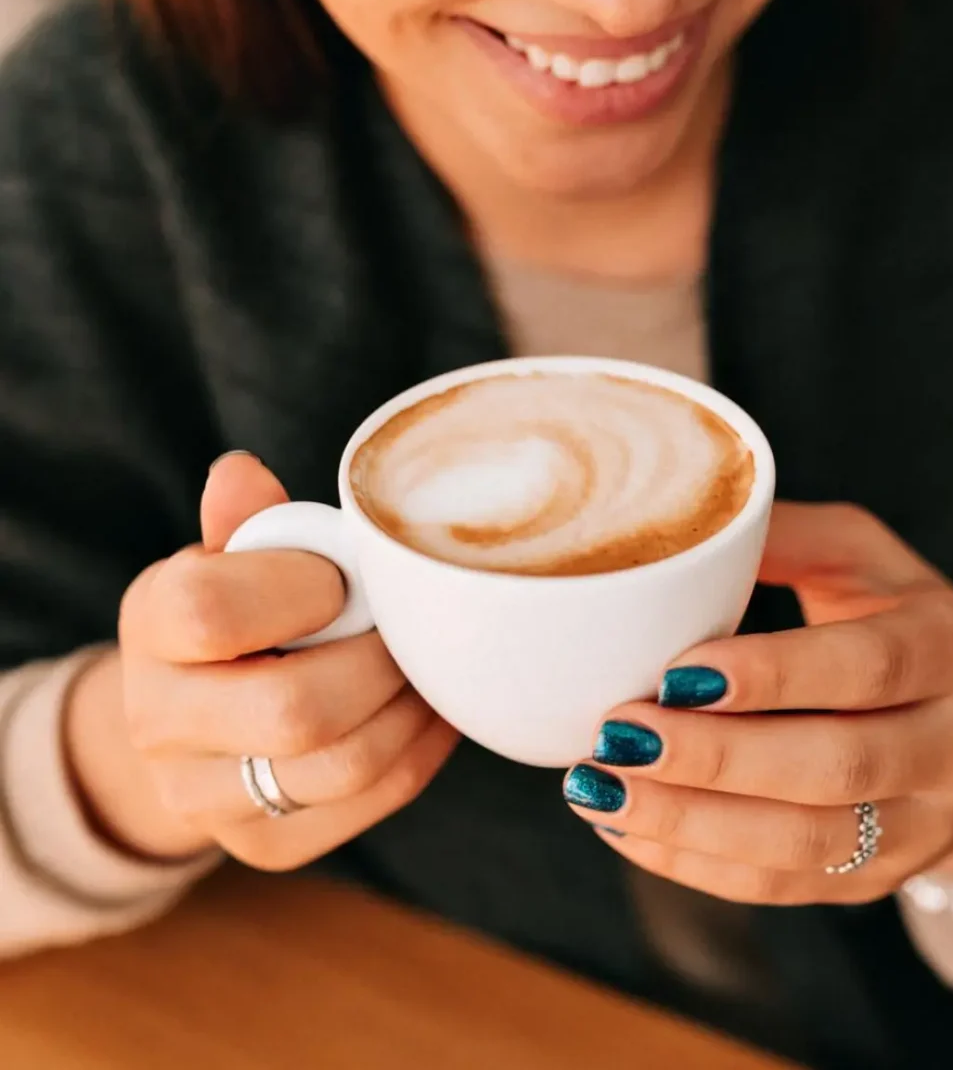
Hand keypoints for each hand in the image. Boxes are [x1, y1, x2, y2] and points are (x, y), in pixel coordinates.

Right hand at [67, 454, 458, 868]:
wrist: (198, 716)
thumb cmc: (237, 613)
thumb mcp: (230, 558)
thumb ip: (246, 522)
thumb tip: (241, 473)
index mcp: (151, 625)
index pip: (213, 610)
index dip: (303, 588)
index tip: (346, 579)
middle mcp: (158, 723)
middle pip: (294, 710)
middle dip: (380, 661)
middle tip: (412, 629)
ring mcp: (206, 799)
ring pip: (344, 767)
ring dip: (412, 708)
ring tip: (431, 666)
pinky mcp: (266, 846)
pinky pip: (370, 803)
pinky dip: (423, 749)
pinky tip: (434, 708)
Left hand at [564, 503, 952, 904]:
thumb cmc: (897, 619)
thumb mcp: (863, 558)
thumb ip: (784, 536)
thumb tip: (678, 524)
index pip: (869, 666)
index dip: (776, 674)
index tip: (678, 673)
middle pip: (837, 768)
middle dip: (716, 759)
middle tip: (617, 734)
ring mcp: (922, 827)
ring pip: (807, 845)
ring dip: (691, 821)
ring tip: (599, 787)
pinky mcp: (876, 880)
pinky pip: (782, 887)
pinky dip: (695, 864)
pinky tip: (626, 827)